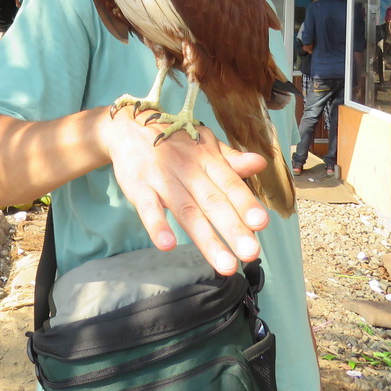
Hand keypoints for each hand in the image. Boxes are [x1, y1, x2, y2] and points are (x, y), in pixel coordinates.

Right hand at [98, 108, 268, 275]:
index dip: (245, 203)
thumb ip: (230, 159)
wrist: (128, 126)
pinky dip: (157, 225)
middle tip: (251, 253)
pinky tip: (168, 245)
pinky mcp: (138, 187)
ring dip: (206, 239)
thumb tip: (260, 163)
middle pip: (212, 202)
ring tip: (225, 264)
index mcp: (206, 158)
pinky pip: (148, 207)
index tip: (261, 223)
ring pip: (186, 211)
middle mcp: (187, 168)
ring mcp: (162, 178)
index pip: (229, 183)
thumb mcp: (203, 143)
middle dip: (233, 228)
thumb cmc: (173, 141)